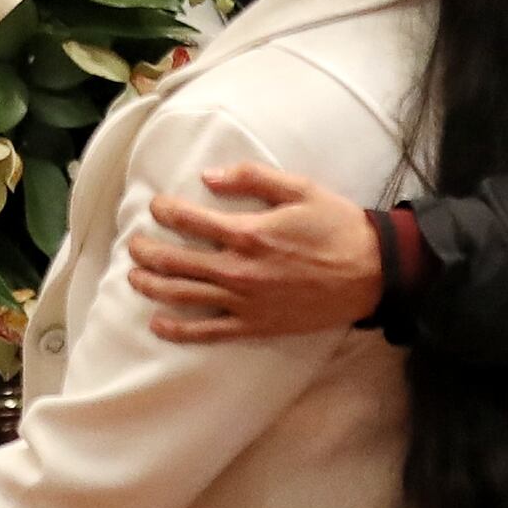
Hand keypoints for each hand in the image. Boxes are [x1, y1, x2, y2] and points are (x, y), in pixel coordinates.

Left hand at [130, 159, 384, 340]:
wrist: (372, 274)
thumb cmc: (337, 226)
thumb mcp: (300, 188)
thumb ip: (251, 178)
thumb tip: (208, 177)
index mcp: (249, 233)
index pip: (188, 220)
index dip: (164, 211)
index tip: (156, 206)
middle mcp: (240, 270)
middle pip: (175, 262)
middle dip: (146, 252)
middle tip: (134, 244)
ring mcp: (246, 302)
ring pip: (183, 296)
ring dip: (152, 286)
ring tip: (135, 276)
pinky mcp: (255, 325)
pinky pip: (208, 331)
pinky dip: (179, 330)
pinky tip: (158, 323)